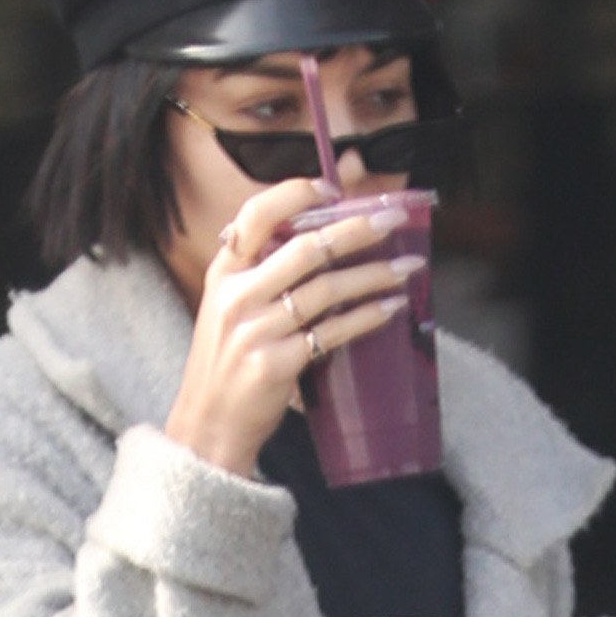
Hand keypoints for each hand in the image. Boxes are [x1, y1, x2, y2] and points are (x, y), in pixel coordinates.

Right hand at [163, 179, 423, 477]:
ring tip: (407, 269)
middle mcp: (238, 296)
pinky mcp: (276, 364)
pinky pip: (331, 332)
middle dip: (355, 230)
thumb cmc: (226, 366)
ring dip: (373, 275)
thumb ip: (260, 276)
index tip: (332, 188)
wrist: (208, 427)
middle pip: (305, 249)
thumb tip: (320, 245)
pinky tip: (390, 309)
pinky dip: (366, 318)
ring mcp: (256, 331)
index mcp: (224, 274)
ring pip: (326, 290)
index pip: (254, 215)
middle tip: (392, 220)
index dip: (294, 194)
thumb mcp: (227, 310)